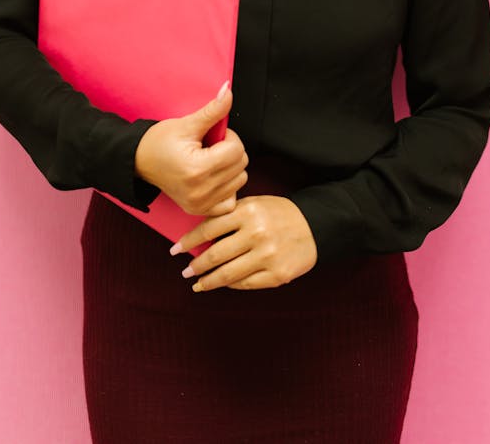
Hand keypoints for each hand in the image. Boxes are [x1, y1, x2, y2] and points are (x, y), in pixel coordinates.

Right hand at [134, 84, 247, 215]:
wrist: (139, 161)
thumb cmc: (159, 142)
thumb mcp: (187, 123)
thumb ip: (212, 110)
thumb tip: (229, 91)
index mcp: (197, 169)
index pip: (237, 150)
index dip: (229, 136)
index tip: (214, 134)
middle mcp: (200, 191)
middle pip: (241, 165)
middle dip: (230, 150)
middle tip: (210, 146)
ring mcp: (200, 204)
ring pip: (240, 181)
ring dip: (230, 167)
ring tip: (210, 159)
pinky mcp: (199, 210)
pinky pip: (230, 201)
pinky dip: (227, 188)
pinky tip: (212, 177)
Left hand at [171, 195, 316, 290]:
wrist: (314, 226)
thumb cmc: (278, 214)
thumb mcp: (254, 204)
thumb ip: (229, 215)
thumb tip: (199, 235)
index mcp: (247, 212)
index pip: (209, 228)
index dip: (188, 241)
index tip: (175, 249)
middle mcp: (256, 234)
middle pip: (215, 255)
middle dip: (195, 265)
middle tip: (185, 270)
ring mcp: (267, 256)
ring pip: (228, 274)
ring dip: (208, 281)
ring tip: (197, 283)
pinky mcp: (276, 275)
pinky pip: (245, 284)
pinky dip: (230, 285)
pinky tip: (222, 284)